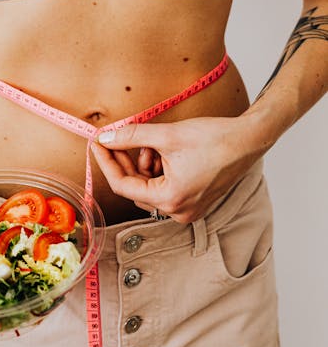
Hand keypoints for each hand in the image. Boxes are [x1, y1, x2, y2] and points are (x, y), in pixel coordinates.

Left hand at [90, 115, 264, 223]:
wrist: (248, 139)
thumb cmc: (214, 138)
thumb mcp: (166, 135)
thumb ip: (131, 137)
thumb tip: (105, 137)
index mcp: (170, 200)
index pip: (124, 186)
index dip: (107, 162)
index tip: (97, 143)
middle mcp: (178, 211)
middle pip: (136, 187)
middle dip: (127, 161)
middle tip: (119, 136)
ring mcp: (188, 208)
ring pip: (150, 186)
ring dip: (145, 163)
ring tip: (154, 141)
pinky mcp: (194, 199)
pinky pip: (164, 186)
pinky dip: (159, 168)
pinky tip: (164, 149)